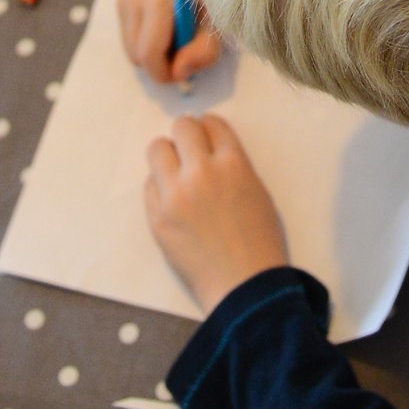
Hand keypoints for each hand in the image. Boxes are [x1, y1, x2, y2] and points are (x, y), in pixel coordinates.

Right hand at [117, 0, 221, 83]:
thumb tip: (178, 74)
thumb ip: (203, 50)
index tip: (186, 71)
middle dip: (161, 63)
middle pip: (137, 56)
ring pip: (131, 49)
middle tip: (187, 49)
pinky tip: (168, 24)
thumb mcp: (220, 19)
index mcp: (157, 0)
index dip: (166, 73)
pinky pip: (130, 36)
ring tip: (180, 34)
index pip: (148, 55)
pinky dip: (147, 39)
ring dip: (154, 52)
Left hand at [145, 115, 287, 314]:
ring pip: (156, 149)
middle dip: (186, 136)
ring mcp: (175, 194)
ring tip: (176, 175)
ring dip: (167, 157)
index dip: (209, 129)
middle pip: (181, 127)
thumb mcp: (257, 190)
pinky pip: (148, 185)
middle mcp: (201, 171)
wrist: (244, 286)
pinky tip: (173, 203)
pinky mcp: (157, 217)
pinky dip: (159, 188)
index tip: (207, 139)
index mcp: (234, 163)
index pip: (212, 123)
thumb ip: (233, 164)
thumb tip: (208, 148)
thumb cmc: (259, 240)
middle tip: (190, 153)